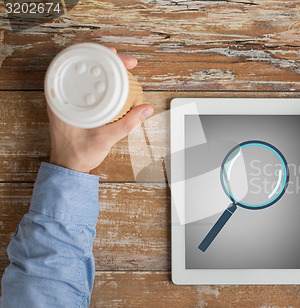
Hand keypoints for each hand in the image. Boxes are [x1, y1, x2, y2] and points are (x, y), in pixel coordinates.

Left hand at [48, 48, 153, 173]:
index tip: (120, 58)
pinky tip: (111, 81)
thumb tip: (146, 109)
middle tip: (128, 62)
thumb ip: (127, 124)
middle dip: (108, 60)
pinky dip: (100, 80)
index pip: (82, 67)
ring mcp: (66, 100)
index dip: (103, 57)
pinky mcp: (73, 105)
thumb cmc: (79, 154)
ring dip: (104, 69)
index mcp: (63, 100)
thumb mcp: (106, 139)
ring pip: (86, 75)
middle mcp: (62, 96)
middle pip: (84, 66)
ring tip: (122, 67)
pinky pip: (86, 85)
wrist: (68, 167)